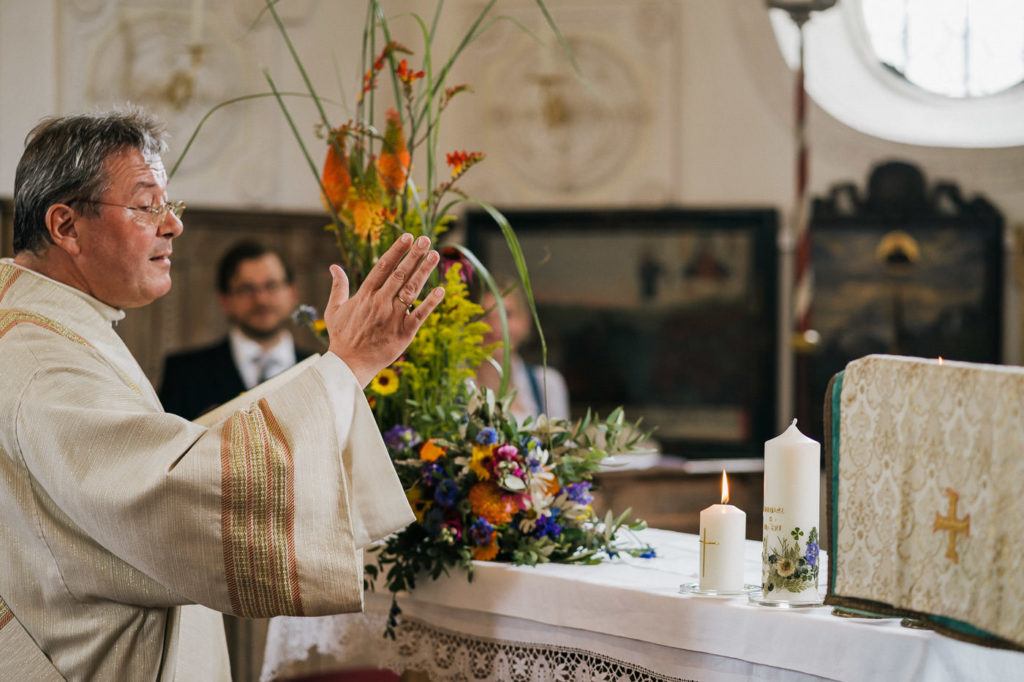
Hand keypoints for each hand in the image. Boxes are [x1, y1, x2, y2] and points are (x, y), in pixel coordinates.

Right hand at [324, 234, 444, 385]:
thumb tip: (334, 267)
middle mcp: (380, 302)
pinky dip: (430, 303)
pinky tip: (441, 290)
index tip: (407, 236)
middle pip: (400, 274)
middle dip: (413, 255)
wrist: (349, 364)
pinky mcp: (404, 332)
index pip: (383, 266)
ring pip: (411, 290)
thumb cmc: (341, 337)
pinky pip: (420, 315)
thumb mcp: (334, 309)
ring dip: (424, 271)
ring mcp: (393, 317)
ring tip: (435, 255)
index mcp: (365, 295)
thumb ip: (338, 286)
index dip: (396, 250)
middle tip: (425, 239)